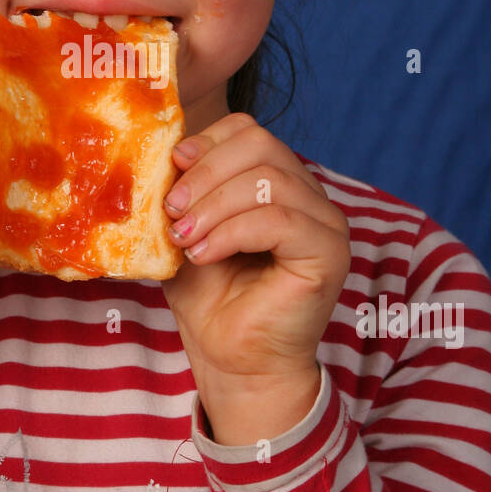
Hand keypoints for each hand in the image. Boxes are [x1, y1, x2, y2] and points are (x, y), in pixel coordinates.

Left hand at [160, 114, 349, 433]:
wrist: (231, 361)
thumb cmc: (209, 298)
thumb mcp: (184, 229)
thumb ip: (181, 190)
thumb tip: (162, 151)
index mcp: (277, 181)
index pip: (247, 130)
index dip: (205, 143)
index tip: (170, 172)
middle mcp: (308, 195)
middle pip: (260, 144)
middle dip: (205, 173)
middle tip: (173, 211)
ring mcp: (325, 222)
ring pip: (269, 179)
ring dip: (214, 206)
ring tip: (185, 239)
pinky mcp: (329, 252)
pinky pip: (280, 219)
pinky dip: (232, 231)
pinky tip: (205, 254)